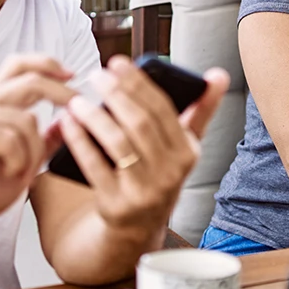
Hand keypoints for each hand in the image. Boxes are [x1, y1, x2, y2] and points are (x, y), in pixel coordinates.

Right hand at [0, 55, 76, 240]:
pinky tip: (7, 172)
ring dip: (34, 151)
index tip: (72, 74)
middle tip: (78, 109)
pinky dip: (17, 160)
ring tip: (20, 170)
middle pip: (30, 81)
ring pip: (26, 120)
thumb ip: (45, 140)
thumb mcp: (26, 162)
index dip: (47, 63)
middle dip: (61, 94)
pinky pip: (9, 139)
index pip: (18, 65)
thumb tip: (70, 119)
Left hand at [57, 55, 229, 239]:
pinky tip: (68, 123)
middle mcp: (170, 173)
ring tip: (77, 100)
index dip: (139, 83)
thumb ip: (201, 109)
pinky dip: (79, 141)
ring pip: (118, 143)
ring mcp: (144, 191)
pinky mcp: (117, 204)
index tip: (117, 62)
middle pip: (140, 123)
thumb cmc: (159, 174)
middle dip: (116, 94)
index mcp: (188, 152)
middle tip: (95, 75)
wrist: (139, 226)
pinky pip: (94, 165)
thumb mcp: (185, 146)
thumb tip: (219, 75)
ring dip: (94, 116)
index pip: (163, 109)